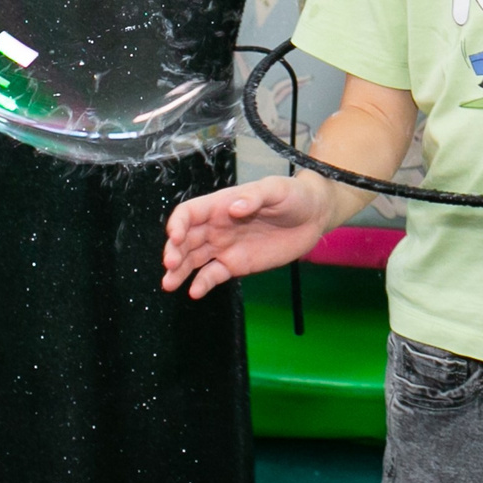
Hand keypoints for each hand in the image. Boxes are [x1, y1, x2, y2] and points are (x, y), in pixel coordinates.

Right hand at [160, 174, 332, 297]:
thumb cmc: (293, 195)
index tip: (175, 237)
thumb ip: (254, 197)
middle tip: (171, 264)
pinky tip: (194, 292)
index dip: (178, 224)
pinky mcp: (235, 265)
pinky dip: (201, 283)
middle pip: (185, 239)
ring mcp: (224, 247)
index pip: (189, 213)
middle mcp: (217, 226)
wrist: (313, 217)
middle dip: (174, 251)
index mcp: (221, 204)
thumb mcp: (276, 190)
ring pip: (193, 259)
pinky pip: (212, 275)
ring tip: (168, 284)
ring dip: (178, 271)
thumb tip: (232, 208)